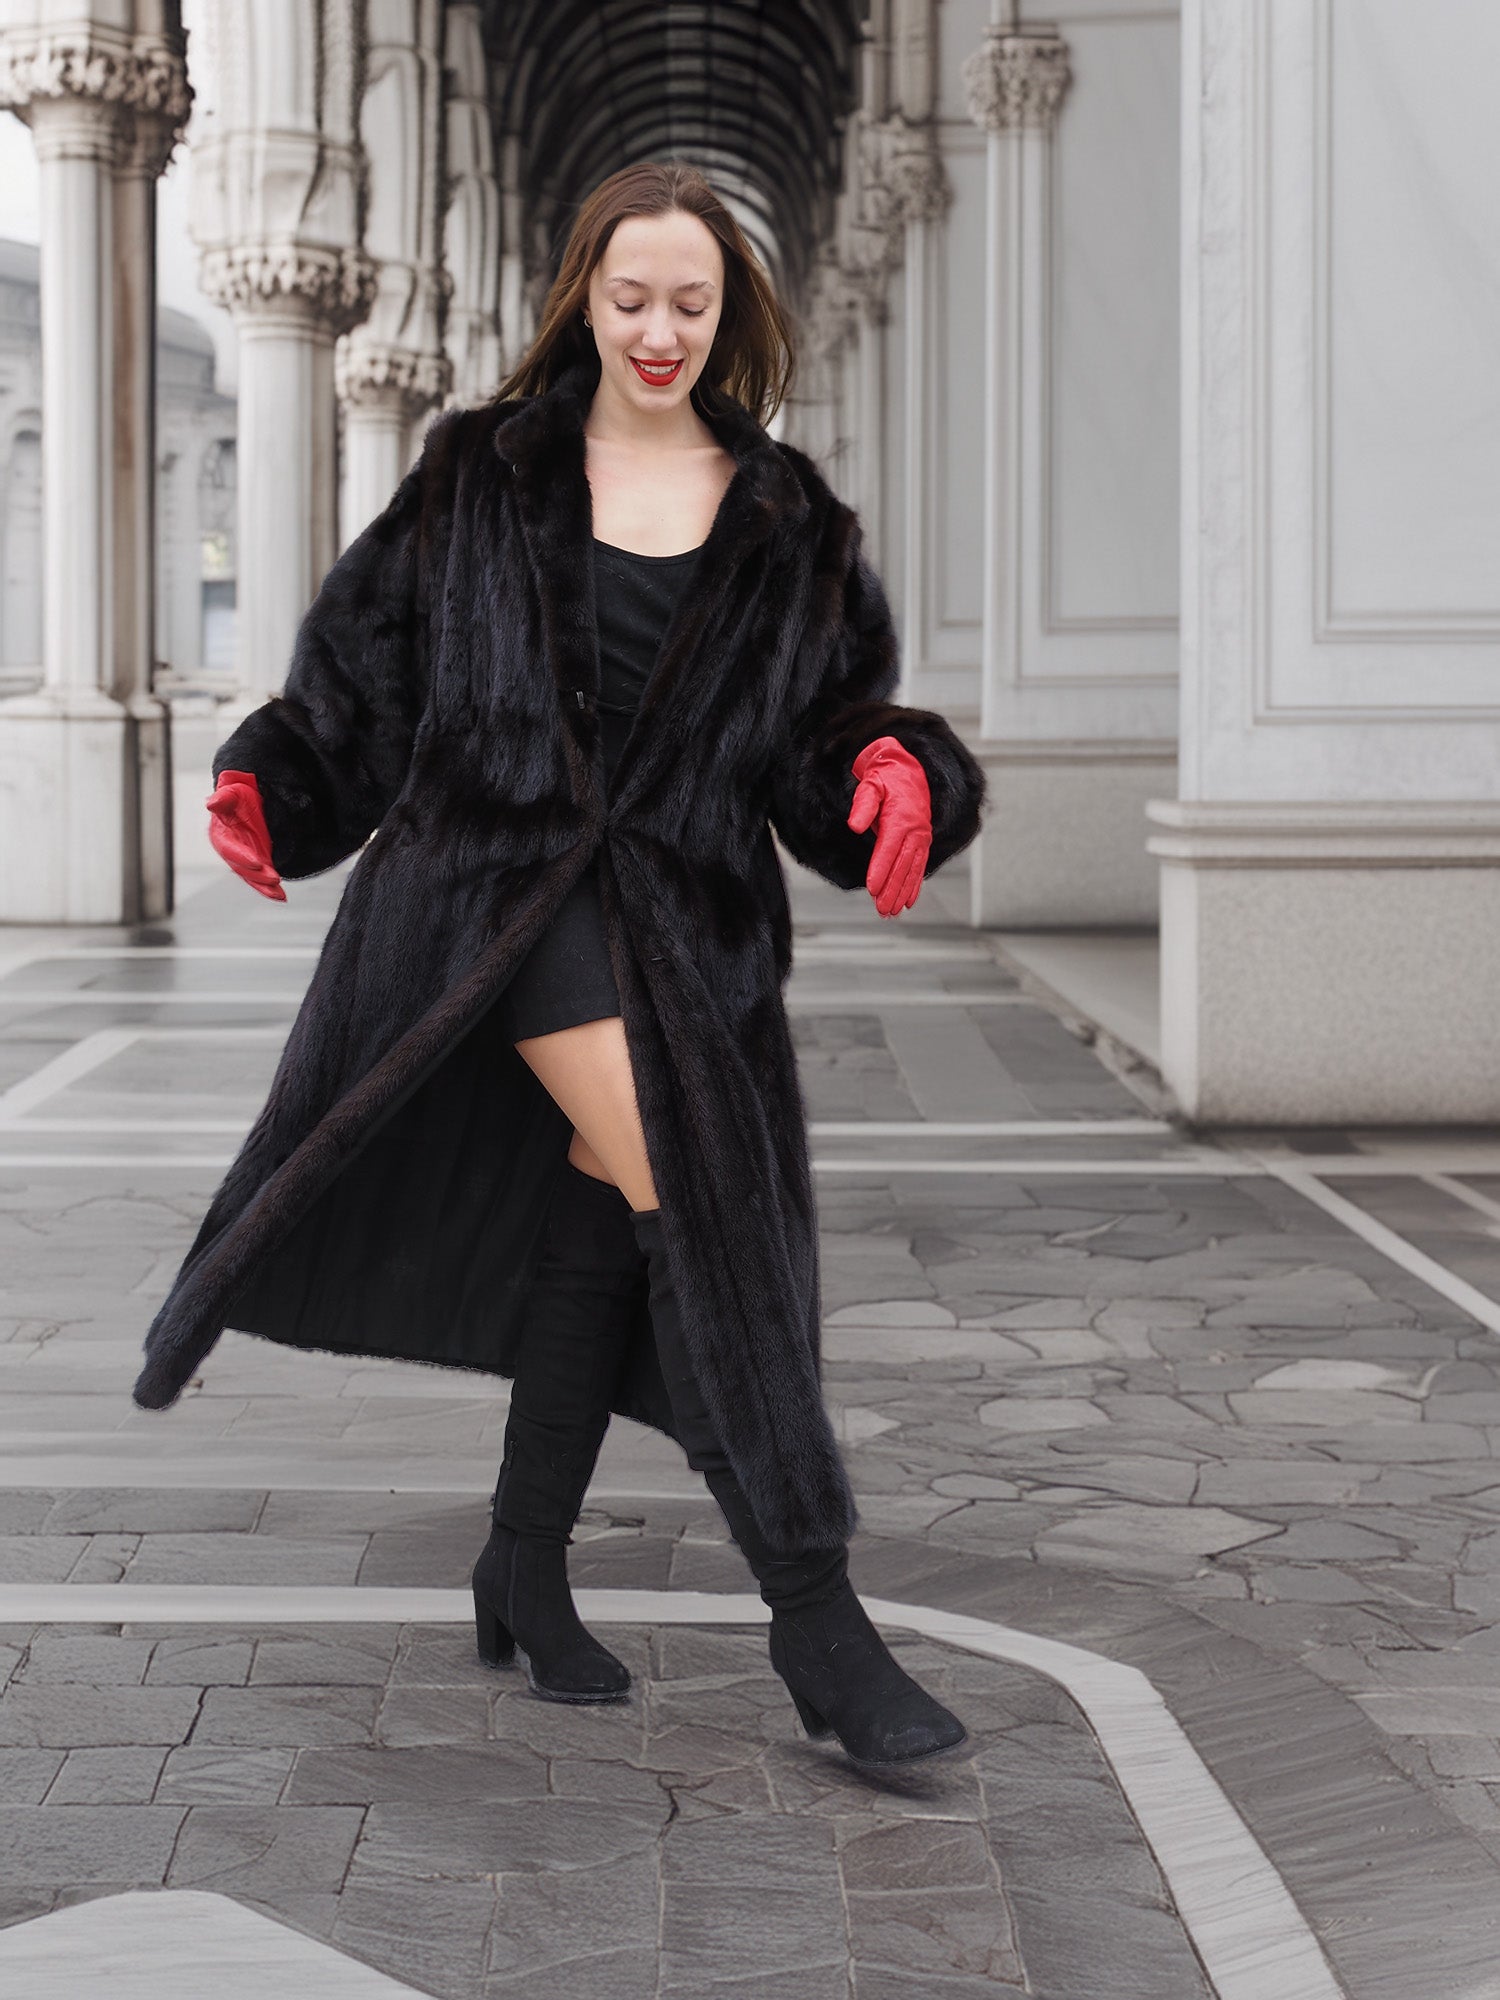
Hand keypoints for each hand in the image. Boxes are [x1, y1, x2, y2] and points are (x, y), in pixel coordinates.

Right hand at [206, 769, 285, 899]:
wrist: (251, 800)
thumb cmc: (238, 796)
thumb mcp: (232, 793)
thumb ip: (223, 799)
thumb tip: (211, 803)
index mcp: (221, 835)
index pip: (230, 849)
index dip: (242, 857)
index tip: (257, 864)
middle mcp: (231, 851)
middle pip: (243, 868)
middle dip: (258, 876)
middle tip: (274, 879)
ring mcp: (245, 860)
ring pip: (253, 878)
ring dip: (265, 887)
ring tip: (279, 894)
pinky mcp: (257, 864)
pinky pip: (262, 880)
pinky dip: (271, 889)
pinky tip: (281, 896)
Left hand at [846, 735, 930, 916]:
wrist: (908, 770)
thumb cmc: (885, 778)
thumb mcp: (870, 784)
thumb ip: (863, 804)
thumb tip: (854, 825)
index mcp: (900, 817)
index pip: (889, 848)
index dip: (881, 869)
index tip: (873, 888)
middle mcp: (915, 830)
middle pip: (901, 865)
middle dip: (891, 889)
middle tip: (881, 909)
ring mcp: (921, 837)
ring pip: (911, 870)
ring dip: (901, 893)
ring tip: (891, 912)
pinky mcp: (923, 842)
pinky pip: (919, 867)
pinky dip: (914, 885)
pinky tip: (908, 902)